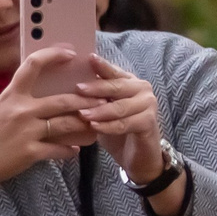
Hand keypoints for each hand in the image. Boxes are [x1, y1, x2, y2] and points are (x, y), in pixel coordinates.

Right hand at [0, 48, 95, 215]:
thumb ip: (16, 98)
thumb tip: (36, 88)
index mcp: (11, 95)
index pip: (33, 65)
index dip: (54, 55)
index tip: (71, 53)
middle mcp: (21, 110)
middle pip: (62, 100)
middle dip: (85, 100)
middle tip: (101, 100)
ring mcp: (27, 132)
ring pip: (66, 124)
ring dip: (84, 124)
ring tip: (95, 123)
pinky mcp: (30, 153)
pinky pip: (58, 149)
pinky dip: (69, 149)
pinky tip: (74, 148)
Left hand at [78, 54, 183, 215]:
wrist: (138, 157)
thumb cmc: (118, 131)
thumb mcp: (103, 110)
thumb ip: (94, 97)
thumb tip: (67, 85)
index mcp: (130, 81)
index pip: (113, 71)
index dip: (101, 65)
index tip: (88, 58)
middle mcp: (142, 89)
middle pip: (116, 86)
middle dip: (96, 88)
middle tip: (78, 89)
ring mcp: (148, 105)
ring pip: (119, 106)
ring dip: (100, 110)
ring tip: (82, 113)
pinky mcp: (149, 123)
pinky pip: (125, 123)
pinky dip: (109, 126)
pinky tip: (95, 127)